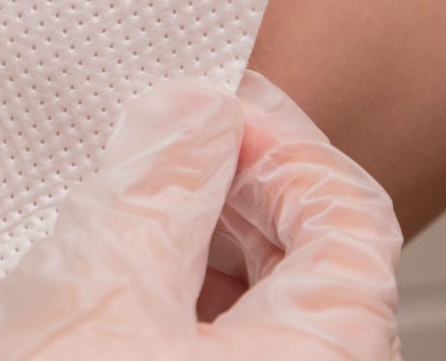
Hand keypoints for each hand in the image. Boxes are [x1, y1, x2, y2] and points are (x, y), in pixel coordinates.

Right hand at [0, 70, 402, 359]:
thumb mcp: (97, 293)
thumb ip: (157, 186)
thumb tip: (190, 113)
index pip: (348, 225)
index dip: (282, 149)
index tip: (211, 114)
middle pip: (314, 260)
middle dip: (241, 186)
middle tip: (173, 142)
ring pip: (265, 296)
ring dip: (207, 229)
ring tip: (141, 191)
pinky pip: (221, 333)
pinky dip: (183, 280)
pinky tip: (128, 257)